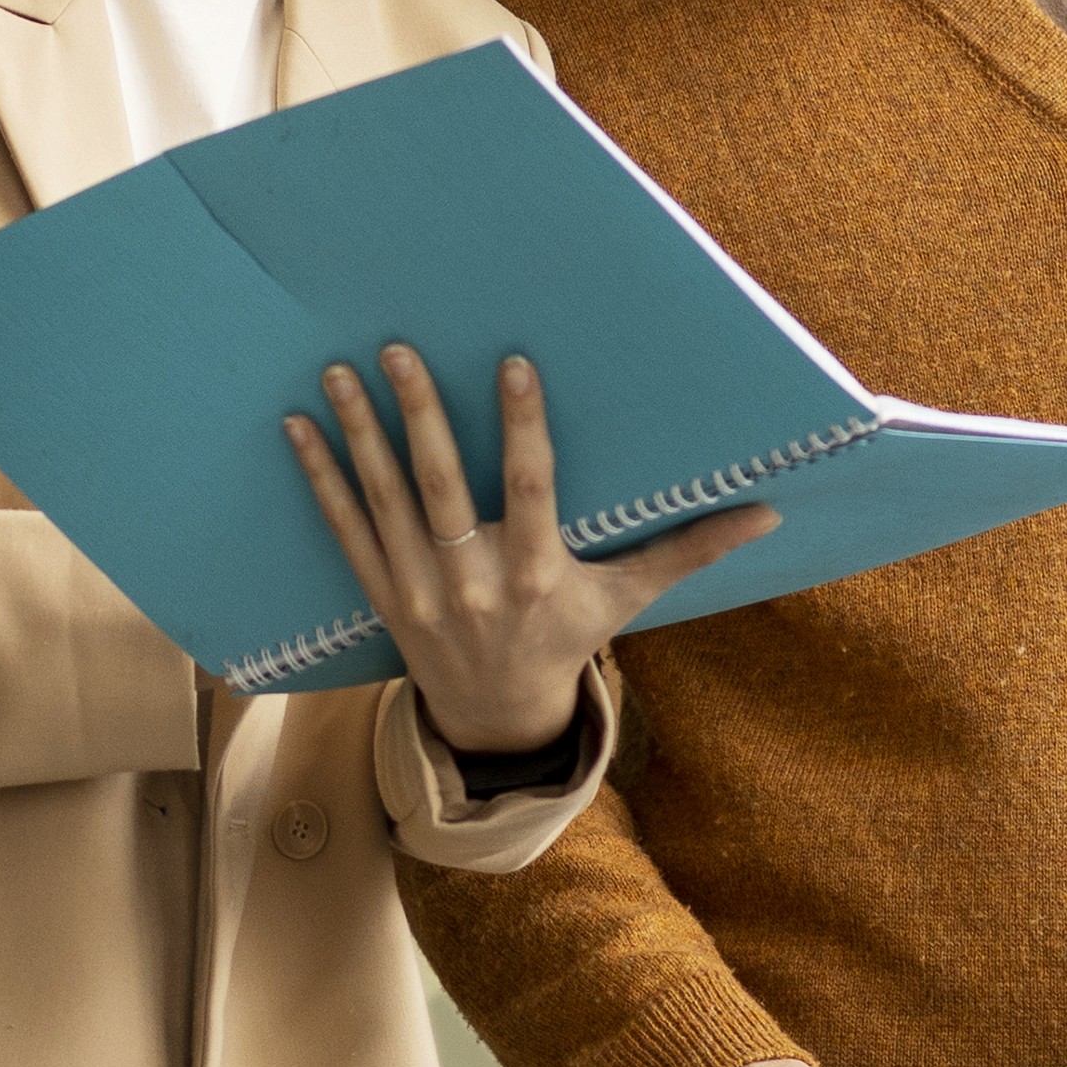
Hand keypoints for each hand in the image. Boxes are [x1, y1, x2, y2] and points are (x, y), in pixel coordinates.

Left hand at [286, 347, 777, 753]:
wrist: (497, 716)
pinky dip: (320, 480)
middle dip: (419, 415)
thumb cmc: (567, 640)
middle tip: (397, 349)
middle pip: (442, 487)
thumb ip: (690, 550)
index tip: (512, 364)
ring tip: (337, 373)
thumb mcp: (628, 598)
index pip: (531, 488)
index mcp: (537, 574)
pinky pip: (345, 531)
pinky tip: (298, 428)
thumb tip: (768, 512)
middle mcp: (473, 582)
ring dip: (359, 434)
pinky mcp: (382, 594)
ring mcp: (420, 590)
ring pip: (385, 501)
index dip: (521, 426)